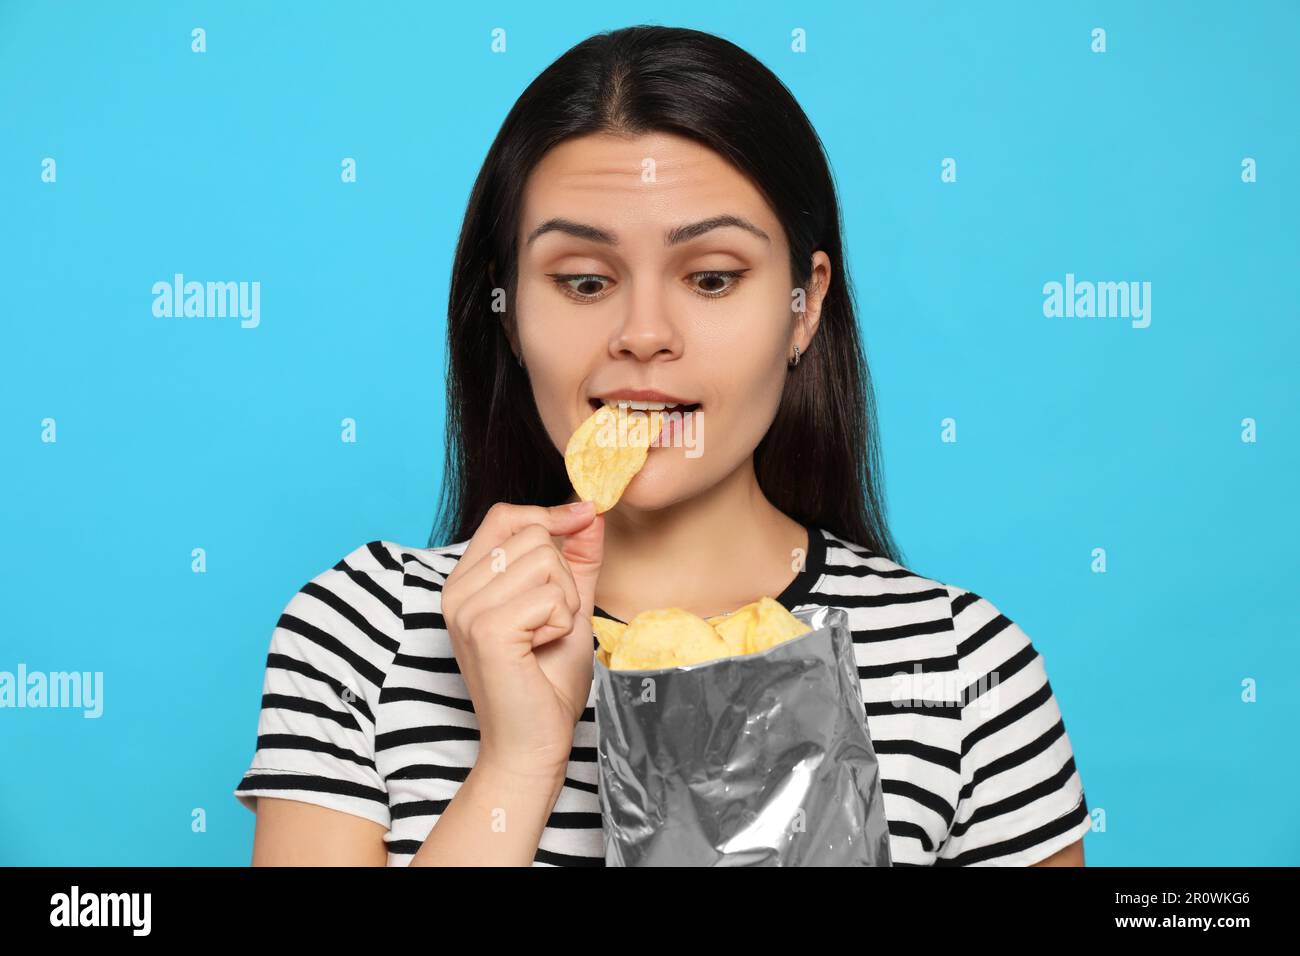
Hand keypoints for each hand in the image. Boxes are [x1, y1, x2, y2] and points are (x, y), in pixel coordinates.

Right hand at [440, 500, 603, 781]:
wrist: (533, 742)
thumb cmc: (547, 680)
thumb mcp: (569, 605)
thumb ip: (577, 558)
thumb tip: (590, 511)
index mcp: (467, 581)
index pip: (505, 515)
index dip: (549, 514)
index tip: (584, 518)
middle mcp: (457, 590)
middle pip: (534, 535)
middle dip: (563, 576)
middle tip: (550, 622)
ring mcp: (466, 609)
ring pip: (545, 561)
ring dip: (564, 602)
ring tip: (544, 637)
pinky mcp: (486, 629)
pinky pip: (549, 595)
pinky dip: (561, 622)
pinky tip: (540, 649)